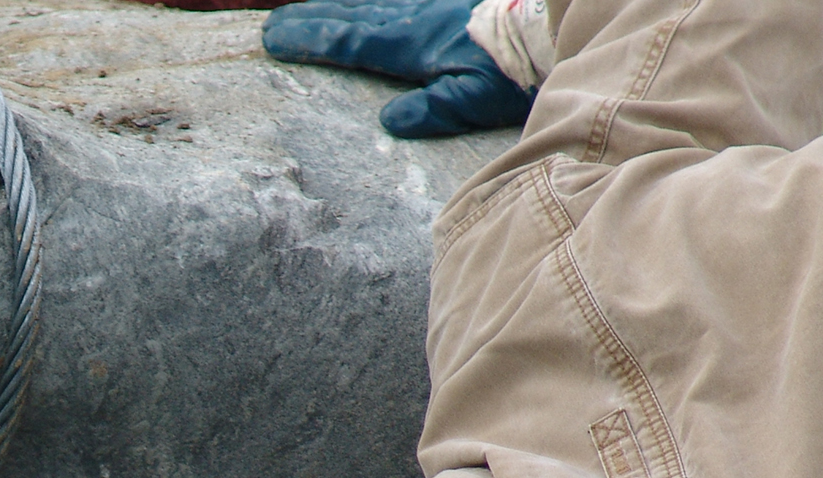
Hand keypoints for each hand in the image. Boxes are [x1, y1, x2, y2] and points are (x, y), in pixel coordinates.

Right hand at [262, 0, 534, 137]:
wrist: (550, 23)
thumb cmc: (515, 68)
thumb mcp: (474, 100)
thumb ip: (431, 109)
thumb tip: (387, 121)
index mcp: (414, 45)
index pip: (351, 42)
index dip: (312, 40)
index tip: (276, 39)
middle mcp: (415, 18)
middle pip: (352, 17)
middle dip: (311, 20)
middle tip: (273, 25)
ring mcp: (429, 5)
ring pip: (371, 3)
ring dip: (335, 8)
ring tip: (306, 11)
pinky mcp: (444, 2)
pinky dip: (370, 2)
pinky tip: (367, 4)